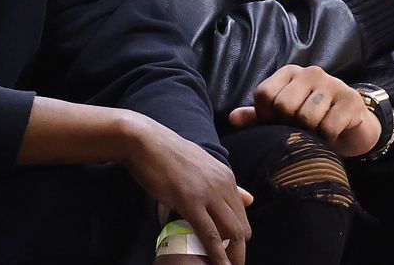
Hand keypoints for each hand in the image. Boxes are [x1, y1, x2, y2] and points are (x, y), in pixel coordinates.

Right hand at [123, 116, 251, 264]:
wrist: (144, 141)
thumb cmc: (166, 153)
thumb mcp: (201, 165)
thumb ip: (224, 183)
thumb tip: (250, 198)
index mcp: (226, 176)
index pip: (241, 213)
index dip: (236, 234)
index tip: (230, 248)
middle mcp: (223, 185)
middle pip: (242, 226)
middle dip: (238, 249)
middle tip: (229, 261)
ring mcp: (208, 193)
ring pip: (232, 232)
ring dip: (232, 255)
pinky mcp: (190, 202)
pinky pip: (210, 234)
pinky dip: (217, 254)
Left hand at [229, 64, 380, 156]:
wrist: (353, 125)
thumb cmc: (310, 118)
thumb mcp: (282, 116)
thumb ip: (257, 116)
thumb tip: (232, 118)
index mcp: (289, 73)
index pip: (264, 94)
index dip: (265, 116)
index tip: (276, 124)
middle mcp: (310, 73)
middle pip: (284, 105)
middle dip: (288, 124)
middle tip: (298, 130)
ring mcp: (333, 84)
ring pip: (306, 117)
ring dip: (309, 133)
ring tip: (314, 133)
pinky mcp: (351, 100)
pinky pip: (328, 126)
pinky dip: (325, 138)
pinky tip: (329, 136)